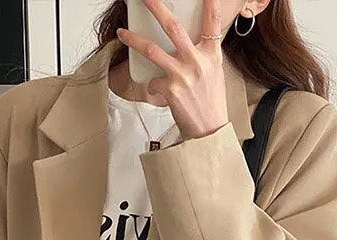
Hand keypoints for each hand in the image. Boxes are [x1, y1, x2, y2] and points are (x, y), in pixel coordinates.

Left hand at [116, 0, 228, 140]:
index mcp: (212, 55)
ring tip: (122, 33)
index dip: (210, 3)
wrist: (209, 130)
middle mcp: (198, 61)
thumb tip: (184, 41)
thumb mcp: (214, 73)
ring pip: (152, 49)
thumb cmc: (211, 102)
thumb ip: (202, 54)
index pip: (213, 22)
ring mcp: (183, 75)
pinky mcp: (171, 90)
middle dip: (156, 7)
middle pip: (173, 27)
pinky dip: (152, 85)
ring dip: (133, 39)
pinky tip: (158, 90)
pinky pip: (153, 81)